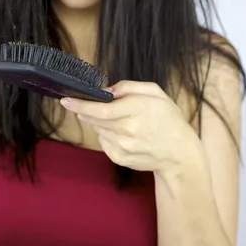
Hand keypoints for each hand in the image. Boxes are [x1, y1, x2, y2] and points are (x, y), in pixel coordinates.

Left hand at [60, 80, 199, 175]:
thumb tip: (104, 91)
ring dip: (99, 122)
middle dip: (86, 110)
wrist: (180, 153)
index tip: (65, 99)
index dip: (81, 105)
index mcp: (137, 110)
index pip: (101, 109)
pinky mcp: (120, 158)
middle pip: (95, 119)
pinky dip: (106, 134)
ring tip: (119, 120)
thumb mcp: (155, 93)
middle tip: (84, 103)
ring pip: (98, 129)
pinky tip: (122, 133)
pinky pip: (103, 142)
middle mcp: (129, 130)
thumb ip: (128, 87)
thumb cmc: (168, 118)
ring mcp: (123, 147)